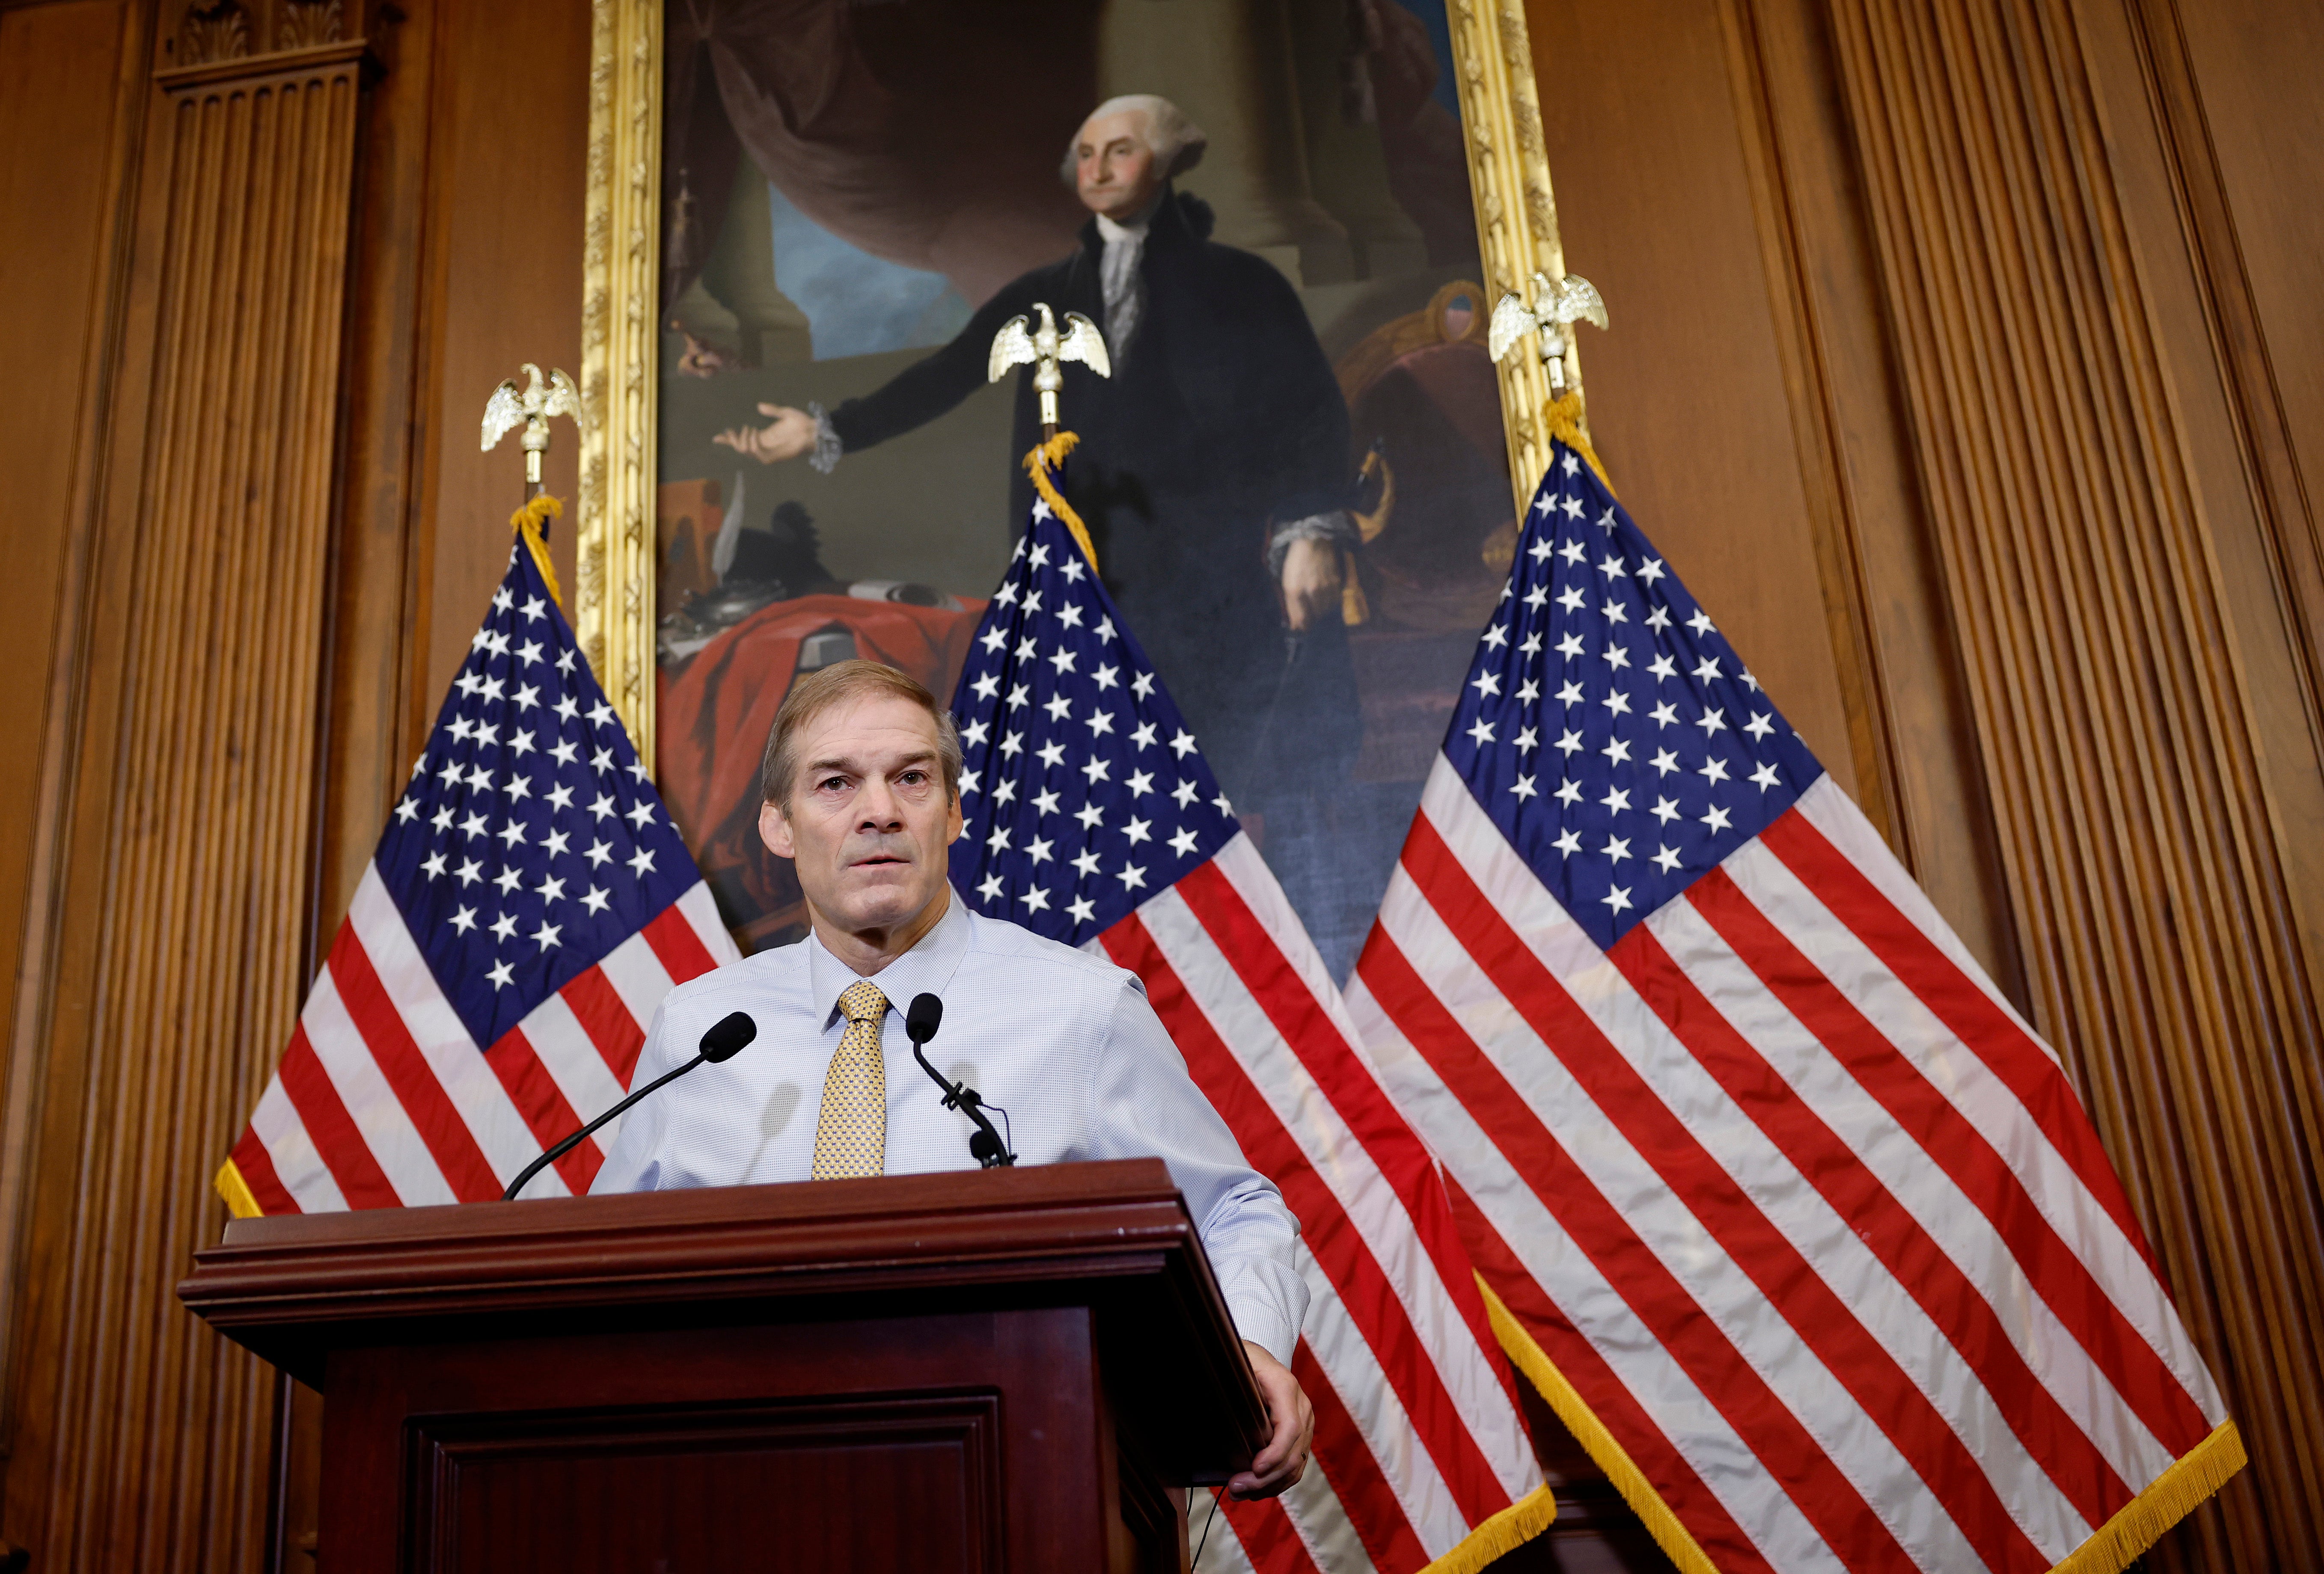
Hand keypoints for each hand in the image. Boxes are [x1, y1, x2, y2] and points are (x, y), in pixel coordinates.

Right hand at [713, 402, 817, 463]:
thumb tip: (759, 406)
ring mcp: (771, 452)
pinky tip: (754, 435)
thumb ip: (771, 410)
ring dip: (743, 441)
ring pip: (747, 452)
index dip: (729, 440)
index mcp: (764, 437)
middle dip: (733, 440)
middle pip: (741, 448)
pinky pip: (759, 455)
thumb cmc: (802, 422)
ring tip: (749, 429)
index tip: (716, 437)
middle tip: (733, 429)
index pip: (743, 441)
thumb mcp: (785, 413)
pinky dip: (753, 446)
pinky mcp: (777, 456)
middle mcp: (765, 446)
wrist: (815, 429)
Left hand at [1230, 1341, 1313, 1499]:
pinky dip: (1276, 1482)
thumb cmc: (1245, 1362)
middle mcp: (1302, 1407)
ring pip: (1296, 1465)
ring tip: (1239, 1493)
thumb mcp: (1237, 1365)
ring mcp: (1305, 1423)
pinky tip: (1255, 1490)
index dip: (1275, 1453)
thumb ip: (1233, 1387)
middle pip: (1293, 1453)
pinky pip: (1295, 1465)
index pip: (1290, 1427)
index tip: (1254, 1469)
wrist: (1261, 1358)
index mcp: (1286, 1388)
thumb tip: (1219, 1413)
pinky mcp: (1302, 1436)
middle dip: (1266, 1478)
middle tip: (1235, 1489)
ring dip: (1269, 1486)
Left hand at [1279, 537, 1342, 631]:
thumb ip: (1291, 604)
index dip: (1301, 626)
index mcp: (1295, 591)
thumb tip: (1295, 624)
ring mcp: (1325, 587)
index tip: (1302, 627)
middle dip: (1311, 618)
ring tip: (1316, 603)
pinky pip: (1334, 602)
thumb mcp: (1287, 582)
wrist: (1313, 542)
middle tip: (1309, 614)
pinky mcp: (1336, 583)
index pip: (1301, 619)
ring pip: (1325, 610)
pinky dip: (1330, 603)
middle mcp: (1311, 591)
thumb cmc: (1296, 562)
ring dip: (1321, 611)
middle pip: (1314, 617)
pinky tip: (1325, 596)